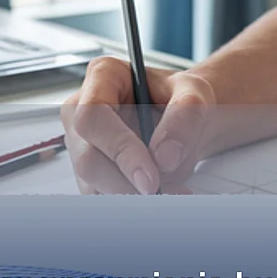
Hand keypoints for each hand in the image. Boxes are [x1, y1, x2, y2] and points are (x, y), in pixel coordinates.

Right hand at [62, 56, 216, 194]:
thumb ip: (185, 118)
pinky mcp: (89, 171)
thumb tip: (164, 158)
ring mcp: (81, 142)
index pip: (94, 117)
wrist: (186, 120)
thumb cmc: (183, 98)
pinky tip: (158, 194)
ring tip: (170, 191)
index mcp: (103, 76)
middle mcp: (82, 108)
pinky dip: (130, 201)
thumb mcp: (195, 95)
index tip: (150, 178)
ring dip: (132, 195)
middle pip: (88, 157)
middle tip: (163, 193)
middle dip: (126, 183)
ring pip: (93, 182)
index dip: (120, 150)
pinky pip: (101, 196)